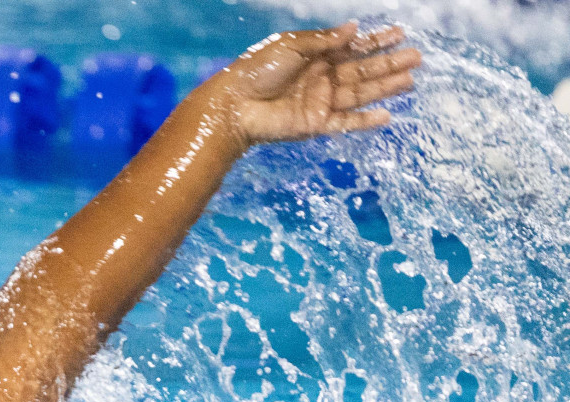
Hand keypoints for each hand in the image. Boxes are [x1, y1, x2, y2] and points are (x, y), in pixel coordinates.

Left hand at [216, 23, 421, 146]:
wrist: (235, 105)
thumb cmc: (258, 69)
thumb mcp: (292, 46)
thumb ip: (324, 40)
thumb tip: (354, 28)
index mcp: (316, 56)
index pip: (352, 47)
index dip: (376, 41)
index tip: (400, 33)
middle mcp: (322, 78)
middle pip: (362, 69)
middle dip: (389, 63)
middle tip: (417, 57)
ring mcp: (320, 102)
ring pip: (360, 93)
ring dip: (385, 87)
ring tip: (411, 79)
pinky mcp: (315, 124)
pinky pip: (345, 123)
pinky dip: (365, 121)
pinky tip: (386, 115)